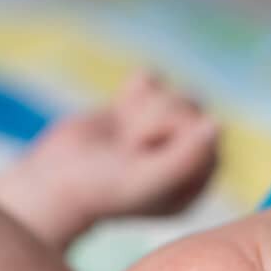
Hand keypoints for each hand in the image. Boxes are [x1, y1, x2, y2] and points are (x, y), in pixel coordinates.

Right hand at [0, 70, 219, 249]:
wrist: (53, 183)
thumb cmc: (100, 190)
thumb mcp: (145, 180)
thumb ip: (185, 158)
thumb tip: (216, 124)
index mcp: (194, 183)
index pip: (207, 134)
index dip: (174, 133)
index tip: (143, 153)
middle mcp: (184, 159)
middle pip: (192, 108)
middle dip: (155, 119)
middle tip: (129, 148)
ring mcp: (163, 135)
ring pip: (173, 93)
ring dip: (143, 109)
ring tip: (122, 138)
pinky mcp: (140, 113)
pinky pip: (154, 80)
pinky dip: (135, 90)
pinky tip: (121, 112)